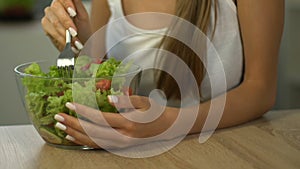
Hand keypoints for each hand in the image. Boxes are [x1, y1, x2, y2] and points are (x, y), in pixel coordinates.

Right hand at [41, 0, 91, 51]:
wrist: (79, 43)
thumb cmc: (83, 29)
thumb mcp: (83, 16)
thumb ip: (78, 4)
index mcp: (65, 1)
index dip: (67, 4)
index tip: (73, 13)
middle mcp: (55, 6)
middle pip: (56, 8)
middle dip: (67, 22)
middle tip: (74, 32)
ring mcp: (49, 15)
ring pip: (54, 22)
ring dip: (66, 34)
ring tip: (75, 42)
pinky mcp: (46, 26)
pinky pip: (51, 31)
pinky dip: (62, 39)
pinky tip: (68, 44)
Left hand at [54, 95, 178, 148]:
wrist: (165, 127)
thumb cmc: (155, 112)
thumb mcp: (144, 101)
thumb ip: (126, 100)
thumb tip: (108, 98)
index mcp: (129, 123)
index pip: (100, 118)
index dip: (83, 111)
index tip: (70, 104)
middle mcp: (123, 137)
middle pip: (92, 131)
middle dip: (73, 124)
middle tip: (58, 116)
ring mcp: (120, 144)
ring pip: (93, 141)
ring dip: (75, 134)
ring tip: (61, 126)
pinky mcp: (119, 147)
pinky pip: (98, 146)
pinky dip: (83, 141)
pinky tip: (73, 137)